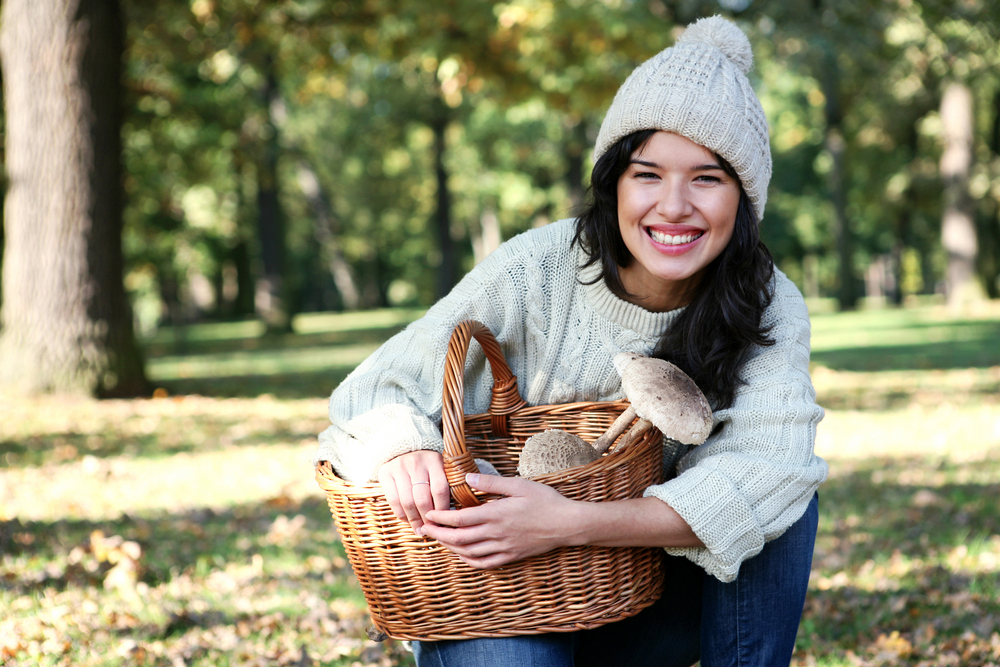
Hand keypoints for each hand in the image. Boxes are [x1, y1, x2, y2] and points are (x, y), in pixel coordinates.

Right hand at [377, 450, 450, 536]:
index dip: (441, 510)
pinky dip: (401, 515)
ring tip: (420, 530)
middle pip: (422, 499)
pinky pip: (393, 501)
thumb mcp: (440, 469)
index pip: (440, 490)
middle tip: (431, 530)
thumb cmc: (427, 466)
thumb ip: (446, 486)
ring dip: (414, 520)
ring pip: (407, 502)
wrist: (404, 448)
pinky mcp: (385, 473)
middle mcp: (416, 462)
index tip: (444, 522)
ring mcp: (399, 467)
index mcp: (434, 460)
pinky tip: (408, 520)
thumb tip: (451, 516)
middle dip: (427, 519)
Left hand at [422, 473, 579, 568]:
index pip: (460, 519)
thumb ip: (491, 484)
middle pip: (459, 539)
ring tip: (439, 540)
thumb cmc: (545, 501)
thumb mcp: (518, 485)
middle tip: (424, 528)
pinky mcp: (511, 556)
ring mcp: (503, 547)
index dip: (441, 518)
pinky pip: (485, 563)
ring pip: (469, 553)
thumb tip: (467, 477)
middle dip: (438, 534)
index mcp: (496, 514)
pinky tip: (462, 555)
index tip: (429, 514)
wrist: (567, 524)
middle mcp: (496, 533)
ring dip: (450, 547)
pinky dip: (469, 561)